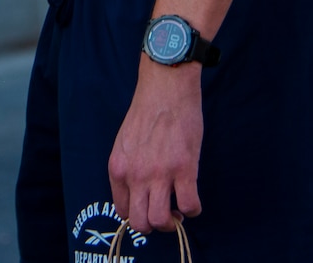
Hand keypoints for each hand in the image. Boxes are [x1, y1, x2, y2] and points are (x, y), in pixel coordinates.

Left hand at [108, 59, 203, 234]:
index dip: (138, 214)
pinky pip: (190, 205)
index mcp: (118, 169)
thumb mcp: (125, 143)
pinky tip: (193, 197)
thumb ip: (129, 168)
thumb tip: (138, 191)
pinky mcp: (184, 169)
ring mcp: (160, 174)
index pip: (122, 211)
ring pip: (162, 221)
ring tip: (179, 208)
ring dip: (173, 222)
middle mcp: (135, 176)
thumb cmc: (147, 112)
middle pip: (140, 224)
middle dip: (154, 225)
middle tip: (166, 212)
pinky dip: (194, 209)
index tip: (149, 206)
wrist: (165, 88)